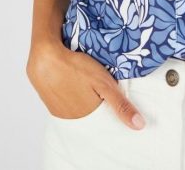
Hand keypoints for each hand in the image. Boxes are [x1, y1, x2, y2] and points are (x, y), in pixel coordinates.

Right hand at [26, 41, 145, 129]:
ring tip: (85, 82)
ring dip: (83, 98)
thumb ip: (121, 104)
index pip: (104, 117)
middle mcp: (72, 119)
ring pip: (78, 108)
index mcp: (87, 116)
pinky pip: (65, 103)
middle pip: (91, 112)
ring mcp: (59, 111)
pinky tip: (74, 82)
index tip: (112, 95)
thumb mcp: (105, 84)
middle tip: (98, 85)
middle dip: (97, 102)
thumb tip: (139, 125)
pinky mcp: (50, 102)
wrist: (45, 57)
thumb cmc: (76, 68)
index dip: (110, 106)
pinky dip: (72, 94)